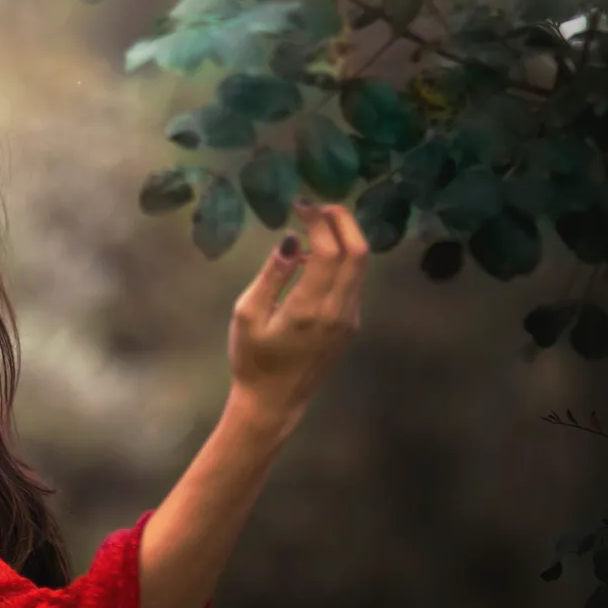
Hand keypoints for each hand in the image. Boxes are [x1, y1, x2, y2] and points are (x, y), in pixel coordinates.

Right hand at [226, 198, 368, 429]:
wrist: (274, 401)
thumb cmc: (252, 359)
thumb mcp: (247, 315)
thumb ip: (272, 275)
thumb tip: (292, 241)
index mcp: (310, 309)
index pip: (328, 252)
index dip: (318, 222)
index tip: (300, 205)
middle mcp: (338, 312)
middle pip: (358, 253)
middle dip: (343, 221)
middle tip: (319, 206)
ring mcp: (349, 319)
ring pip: (360, 266)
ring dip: (344, 239)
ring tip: (318, 225)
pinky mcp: (350, 324)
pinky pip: (353, 282)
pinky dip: (341, 260)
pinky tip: (316, 258)